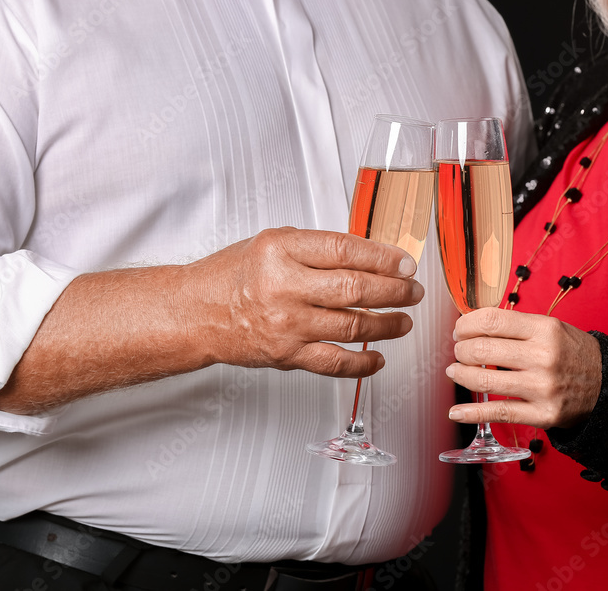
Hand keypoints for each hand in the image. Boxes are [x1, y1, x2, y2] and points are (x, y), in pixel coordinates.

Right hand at [187, 227, 423, 377]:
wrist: (195, 313)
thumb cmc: (233, 275)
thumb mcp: (273, 243)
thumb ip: (318, 250)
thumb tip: (372, 259)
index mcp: (281, 250)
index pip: (346, 251)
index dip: (384, 257)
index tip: (405, 263)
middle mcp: (285, 287)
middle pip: (356, 289)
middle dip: (395, 291)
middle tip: (413, 291)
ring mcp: (287, 325)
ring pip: (352, 326)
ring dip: (387, 325)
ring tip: (403, 321)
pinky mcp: (286, 355)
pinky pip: (334, 362)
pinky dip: (362, 363)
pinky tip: (377, 358)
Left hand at [445, 308, 602, 429]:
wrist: (607, 385)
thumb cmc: (574, 354)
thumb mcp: (553, 328)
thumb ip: (517, 326)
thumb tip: (475, 325)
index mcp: (545, 330)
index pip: (493, 320)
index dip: (467, 324)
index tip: (459, 329)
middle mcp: (543, 357)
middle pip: (483, 348)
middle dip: (461, 349)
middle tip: (458, 350)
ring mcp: (541, 387)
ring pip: (484, 379)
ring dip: (461, 375)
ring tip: (456, 372)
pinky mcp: (541, 414)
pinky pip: (498, 412)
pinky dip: (471, 413)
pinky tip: (457, 412)